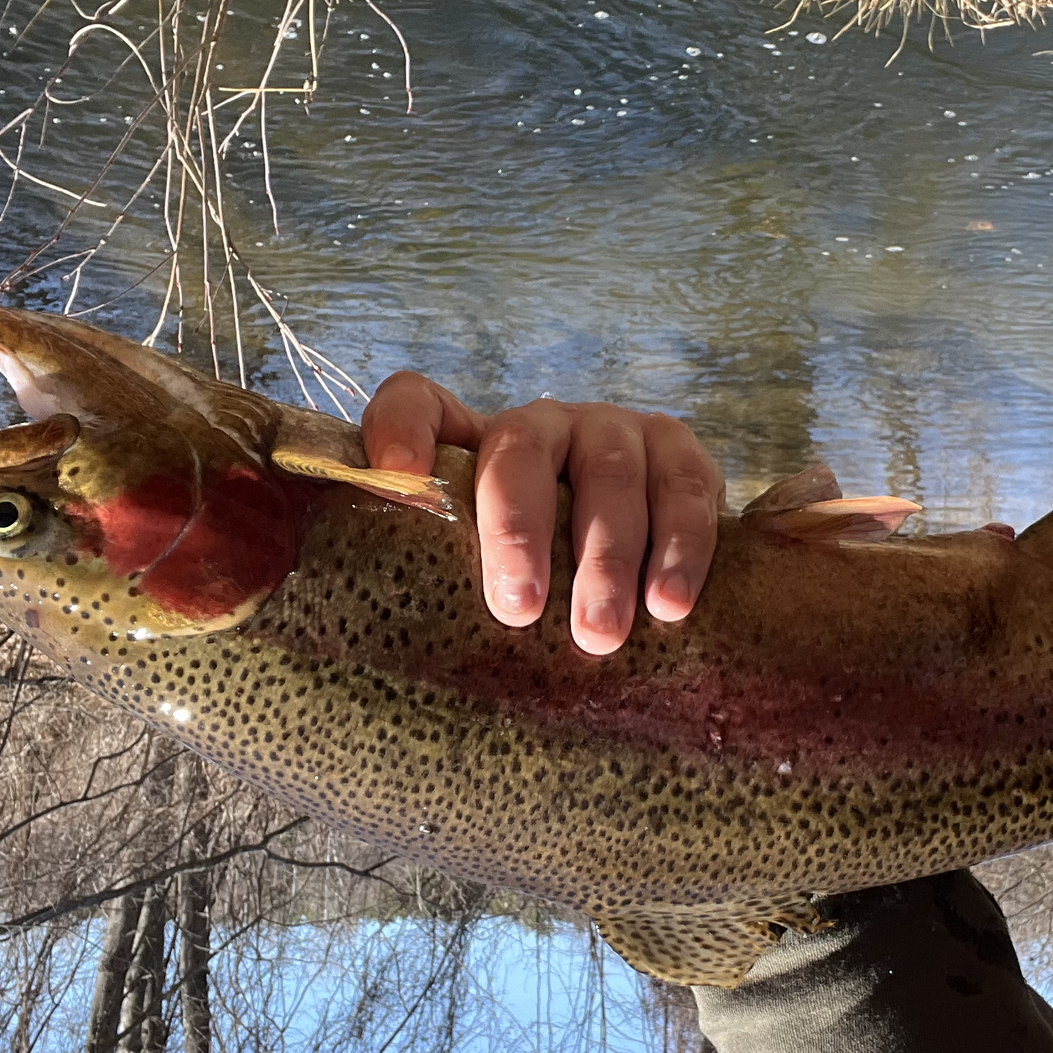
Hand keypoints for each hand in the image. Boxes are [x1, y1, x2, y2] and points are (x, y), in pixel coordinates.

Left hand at [362, 374, 724, 655]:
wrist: (646, 556)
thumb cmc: (541, 573)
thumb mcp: (480, 570)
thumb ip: (436, 576)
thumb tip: (367, 650)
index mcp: (474, 442)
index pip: (416, 403)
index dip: (399, 429)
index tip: (394, 478)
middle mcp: (542, 424)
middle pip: (520, 450)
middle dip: (519, 530)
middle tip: (518, 611)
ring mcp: (615, 430)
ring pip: (609, 472)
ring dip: (607, 556)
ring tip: (598, 634)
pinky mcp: (681, 454)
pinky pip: (686, 488)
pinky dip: (682, 546)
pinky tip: (671, 604)